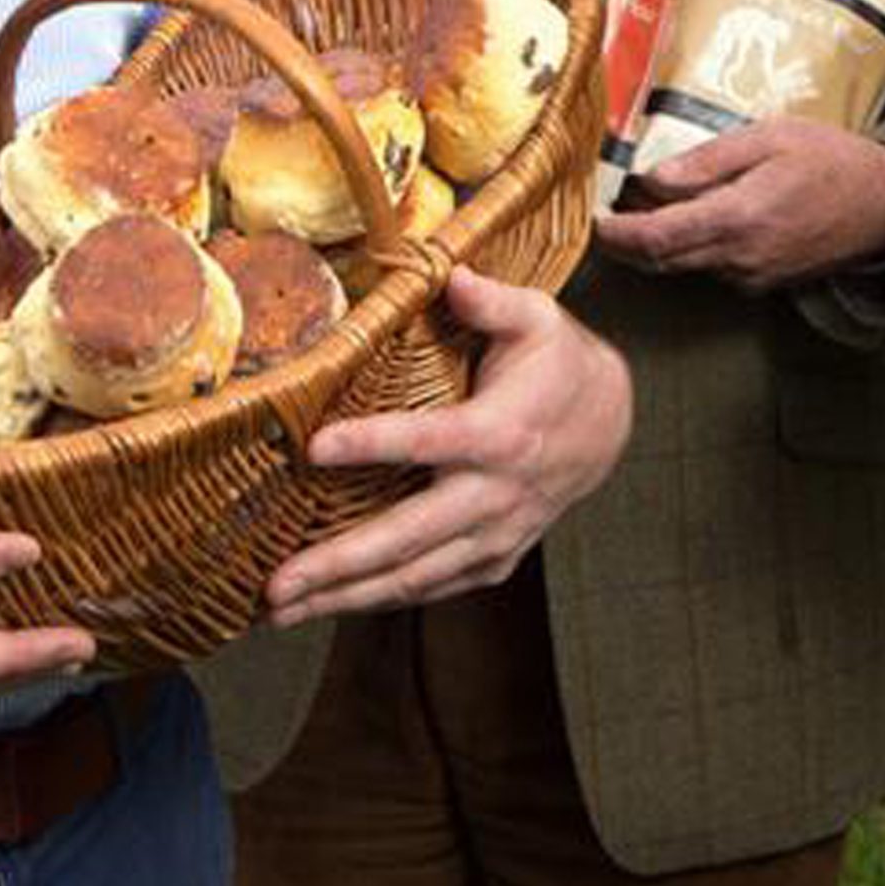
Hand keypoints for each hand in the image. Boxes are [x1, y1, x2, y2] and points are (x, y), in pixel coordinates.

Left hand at [261, 269, 629, 625]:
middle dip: (339, 563)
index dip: (372, 443)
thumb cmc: (559, 363)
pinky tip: (333, 603)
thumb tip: (449, 275)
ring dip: (346, 596)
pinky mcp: (496, 558)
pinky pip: (435, 587)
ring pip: (416, 576)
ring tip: (282, 610)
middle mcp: (498, 493)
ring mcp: (498, 534)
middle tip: (276, 584)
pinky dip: (383, 599)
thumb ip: (491, 299)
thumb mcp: (537, 317)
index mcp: (502, 431)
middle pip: (410, 536)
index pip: (429, 439)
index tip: (315, 447)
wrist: (608, 424)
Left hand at [594, 119, 884, 292]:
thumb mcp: (768, 138)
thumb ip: (708, 161)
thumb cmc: (830, 159)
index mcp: (737, 219)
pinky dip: (691, 248)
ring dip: (658, 245)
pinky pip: (713, 268)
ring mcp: (753, 277)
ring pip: (685, 266)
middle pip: (662, 261)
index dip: (616, 235)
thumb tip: (652, 178)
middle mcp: (740, 258)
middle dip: (627, 243)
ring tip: (643, 208)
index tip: (593, 220)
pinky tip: (691, 219)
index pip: (656, 239)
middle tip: (605, 216)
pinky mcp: (764, 283)